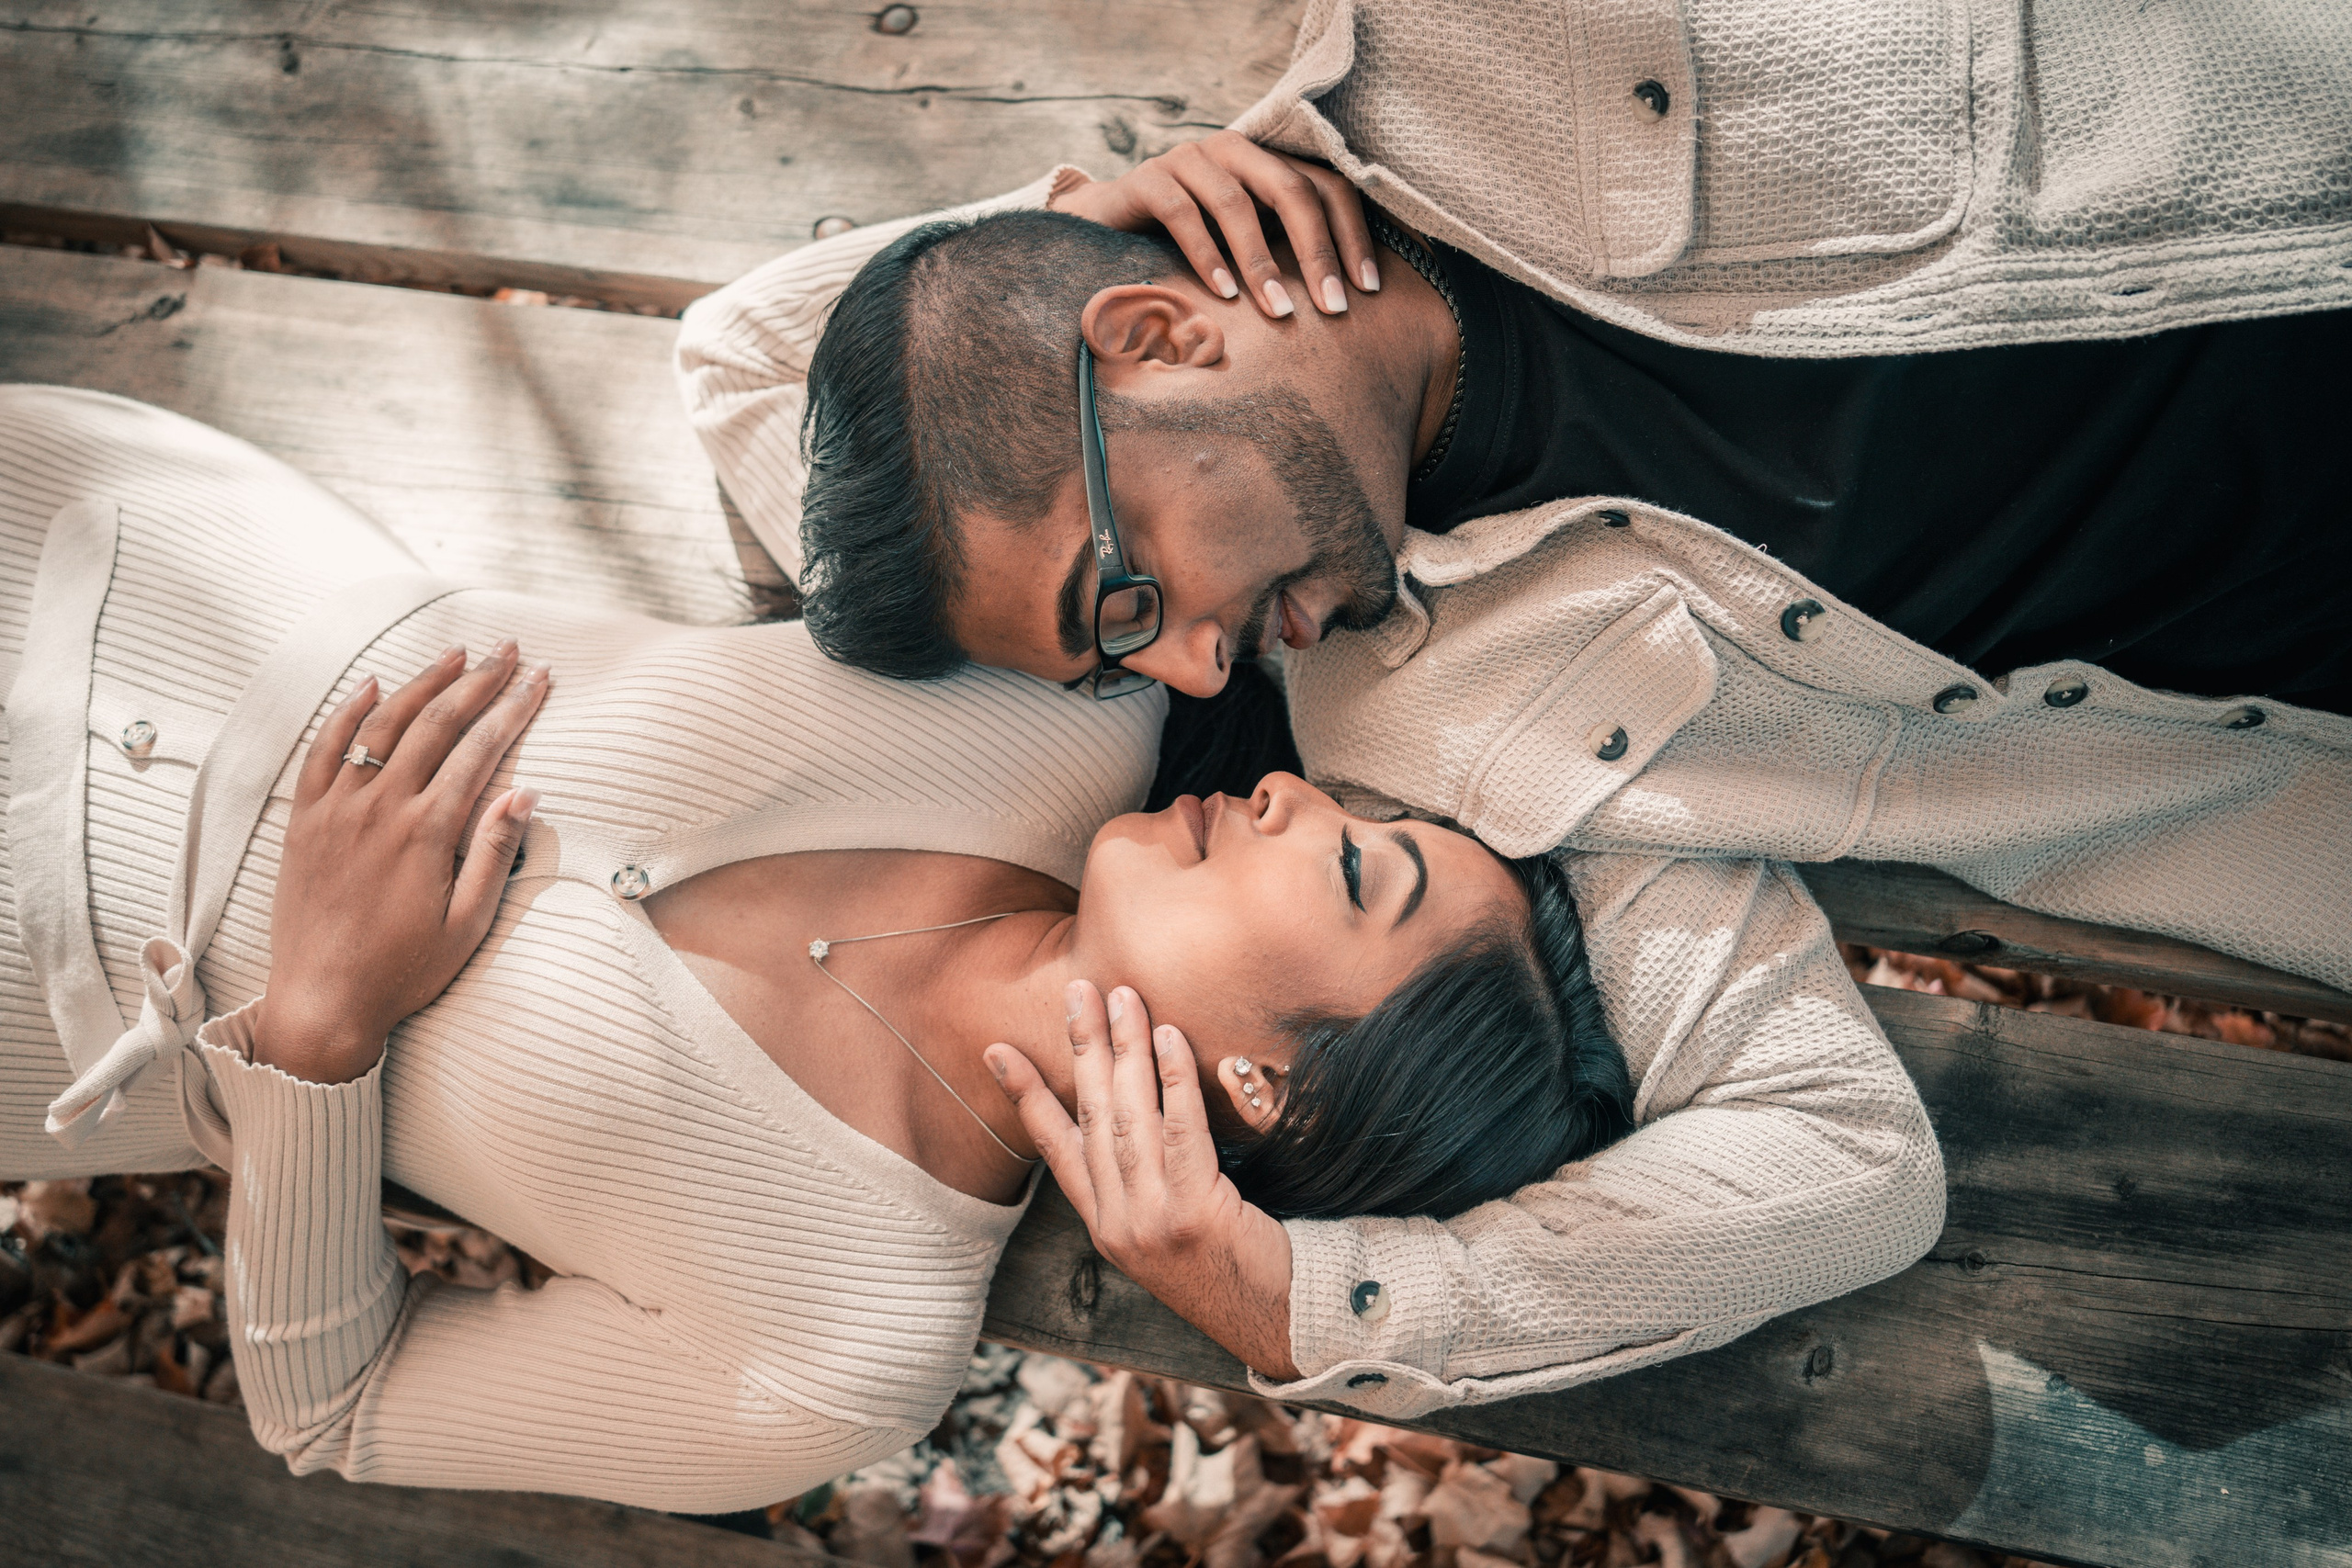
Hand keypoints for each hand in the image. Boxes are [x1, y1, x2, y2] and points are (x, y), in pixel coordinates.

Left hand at [254, 641, 548, 1082]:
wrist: (320, 1000)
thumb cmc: (403, 970)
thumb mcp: (468, 924)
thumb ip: (494, 853)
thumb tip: (526, 794)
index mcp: (426, 832)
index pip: (481, 750)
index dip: (515, 708)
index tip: (540, 680)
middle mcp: (380, 808)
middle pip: (436, 723)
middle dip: (479, 681)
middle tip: (509, 652)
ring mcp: (337, 809)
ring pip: (383, 724)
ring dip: (423, 683)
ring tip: (457, 655)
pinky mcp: (305, 820)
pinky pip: (324, 749)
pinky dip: (348, 711)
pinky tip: (374, 685)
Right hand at [987, 980, 1300, 1380]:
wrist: (1277, 1324)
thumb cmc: (1235, 1267)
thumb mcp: (1173, 1231)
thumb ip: (1149, 1180)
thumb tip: (1143, 1107)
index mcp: (1106, 1226)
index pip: (1055, 1150)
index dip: (1025, 1097)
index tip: (997, 1051)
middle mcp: (1118, 1222)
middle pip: (1091, 1117)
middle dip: (1082, 1048)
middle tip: (1078, 990)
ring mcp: (1151, 1220)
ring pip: (1129, 1117)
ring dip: (1124, 1050)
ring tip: (1123, 997)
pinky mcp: (1194, 1214)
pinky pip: (1180, 1131)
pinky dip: (1173, 1080)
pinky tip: (1169, 1038)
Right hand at [1051, 130, 1378, 320]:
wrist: (1104, 227)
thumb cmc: (1188, 246)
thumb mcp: (1245, 246)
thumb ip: (1286, 255)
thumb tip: (1348, 305)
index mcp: (1268, 162)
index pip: (1327, 187)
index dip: (1351, 236)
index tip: (1368, 291)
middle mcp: (1233, 150)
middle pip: (1291, 189)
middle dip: (1317, 252)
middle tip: (1334, 307)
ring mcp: (1188, 158)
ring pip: (1235, 203)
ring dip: (1260, 262)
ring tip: (1278, 312)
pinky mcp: (1146, 178)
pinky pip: (1182, 213)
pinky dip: (1206, 254)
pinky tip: (1223, 294)